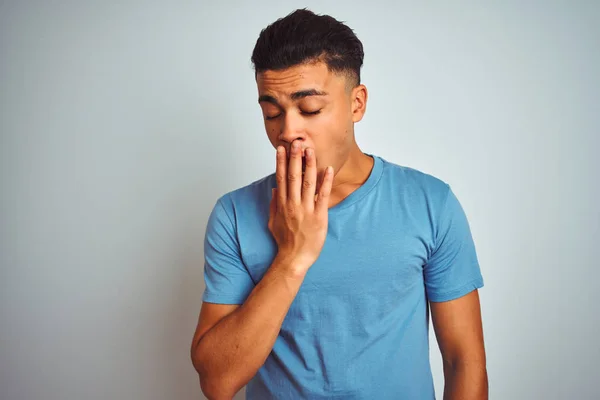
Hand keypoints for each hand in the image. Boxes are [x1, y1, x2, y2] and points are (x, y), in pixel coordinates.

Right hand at [268, 141, 333, 273]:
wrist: (294, 258)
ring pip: (308, 182)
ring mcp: (306, 209)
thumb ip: (273, 204)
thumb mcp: (273, 222)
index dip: (281, 162)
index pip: (281, 178)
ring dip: (309, 165)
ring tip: (310, 150)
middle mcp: (293, 204)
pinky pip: (323, 196)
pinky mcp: (319, 216)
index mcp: (282, 204)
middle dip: (295, 158)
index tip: (281, 148)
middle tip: (296, 142)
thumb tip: (274, 189)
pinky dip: (325, 182)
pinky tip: (328, 169)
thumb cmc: (285, 242)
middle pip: (293, 176)